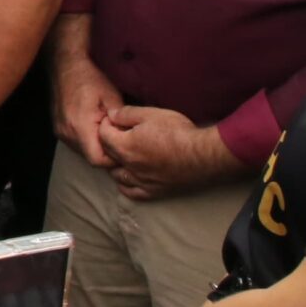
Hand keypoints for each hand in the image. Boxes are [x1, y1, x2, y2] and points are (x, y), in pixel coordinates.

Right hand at [50, 51, 123, 167]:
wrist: (66, 66)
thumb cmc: (91, 79)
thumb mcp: (112, 97)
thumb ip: (120, 121)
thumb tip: (129, 138)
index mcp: (81, 126)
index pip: (97, 160)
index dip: (113, 159)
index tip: (124, 148)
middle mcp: (67, 133)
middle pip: (90, 158)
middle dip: (107, 153)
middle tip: (120, 140)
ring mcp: (61, 132)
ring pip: (83, 152)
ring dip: (96, 147)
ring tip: (109, 133)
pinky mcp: (58, 129)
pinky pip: (76, 143)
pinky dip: (88, 140)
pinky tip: (96, 128)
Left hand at [100, 107, 237, 199]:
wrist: (203, 155)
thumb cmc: (178, 132)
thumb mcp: (151, 114)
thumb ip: (126, 114)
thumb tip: (110, 114)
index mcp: (125, 146)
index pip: (102, 135)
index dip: (105, 124)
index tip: (113, 119)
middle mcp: (129, 166)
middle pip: (107, 155)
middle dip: (108, 142)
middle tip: (117, 133)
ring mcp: (141, 181)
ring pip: (117, 175)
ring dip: (115, 164)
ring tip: (121, 155)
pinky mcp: (154, 191)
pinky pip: (132, 192)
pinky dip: (126, 186)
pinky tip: (128, 179)